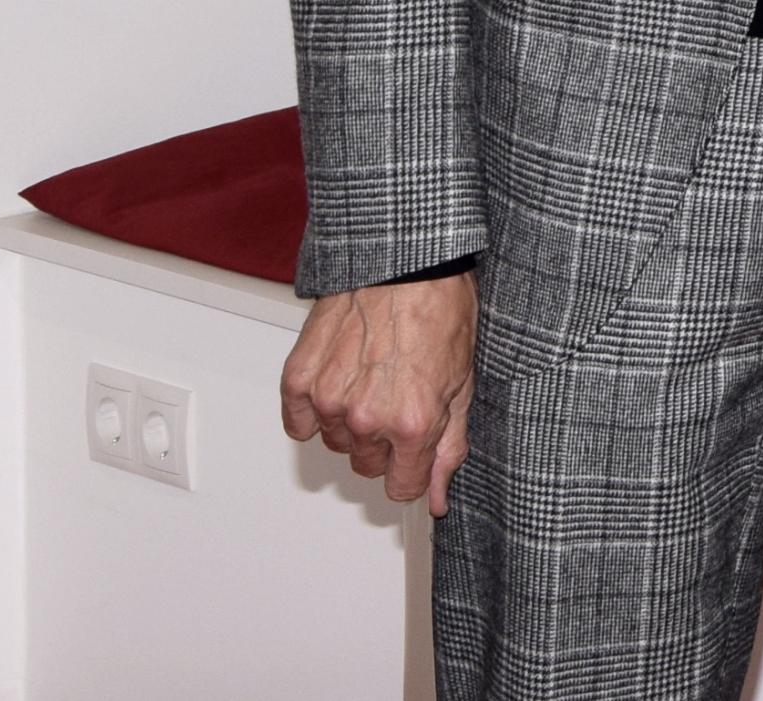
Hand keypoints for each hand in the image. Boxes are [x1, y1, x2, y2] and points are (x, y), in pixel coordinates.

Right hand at [279, 271, 477, 513]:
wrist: (406, 261)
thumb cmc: (441, 309)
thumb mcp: (463, 382)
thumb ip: (449, 448)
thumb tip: (436, 499)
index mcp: (413, 423)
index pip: (403, 488)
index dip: (413, 471)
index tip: (416, 453)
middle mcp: (367, 418)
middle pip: (368, 467)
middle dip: (386, 443)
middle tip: (400, 398)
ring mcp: (328, 399)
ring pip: (337, 443)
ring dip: (353, 422)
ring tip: (376, 378)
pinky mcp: (298, 379)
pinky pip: (298, 423)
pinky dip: (315, 410)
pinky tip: (341, 381)